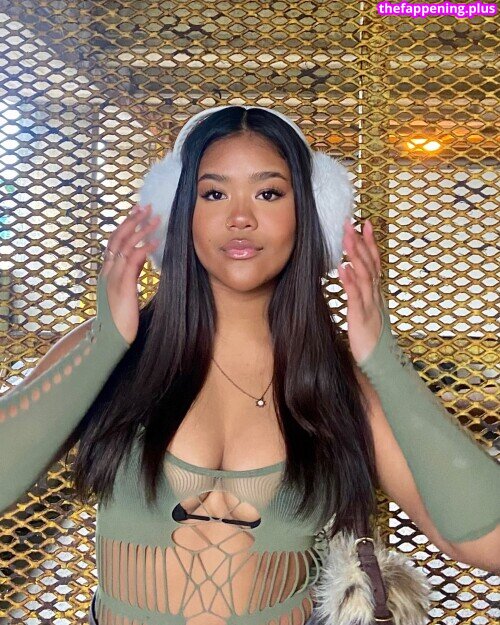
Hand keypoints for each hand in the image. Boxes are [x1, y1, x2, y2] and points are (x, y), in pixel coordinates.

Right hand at [99, 204, 160, 343]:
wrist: (110, 341)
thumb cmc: (121, 322)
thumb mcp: (126, 294)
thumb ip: (132, 276)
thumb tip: (143, 261)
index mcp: (107, 273)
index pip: (114, 243)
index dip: (126, 226)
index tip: (138, 213)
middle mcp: (107, 272)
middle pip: (117, 238)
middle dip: (132, 220)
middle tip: (146, 206)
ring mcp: (112, 278)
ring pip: (124, 246)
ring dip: (141, 230)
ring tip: (156, 218)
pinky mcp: (121, 287)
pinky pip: (132, 261)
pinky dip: (143, 248)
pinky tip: (155, 242)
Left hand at [337, 217, 383, 363]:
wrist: (378, 363)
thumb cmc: (369, 338)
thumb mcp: (364, 311)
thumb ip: (358, 293)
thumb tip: (349, 272)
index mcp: (376, 293)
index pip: (374, 262)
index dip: (370, 243)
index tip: (365, 224)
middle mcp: (375, 295)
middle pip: (370, 264)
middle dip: (361, 242)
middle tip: (351, 222)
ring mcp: (370, 305)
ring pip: (365, 275)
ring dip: (356, 255)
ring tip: (347, 238)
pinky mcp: (361, 317)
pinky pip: (355, 296)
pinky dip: (350, 280)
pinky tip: (343, 267)